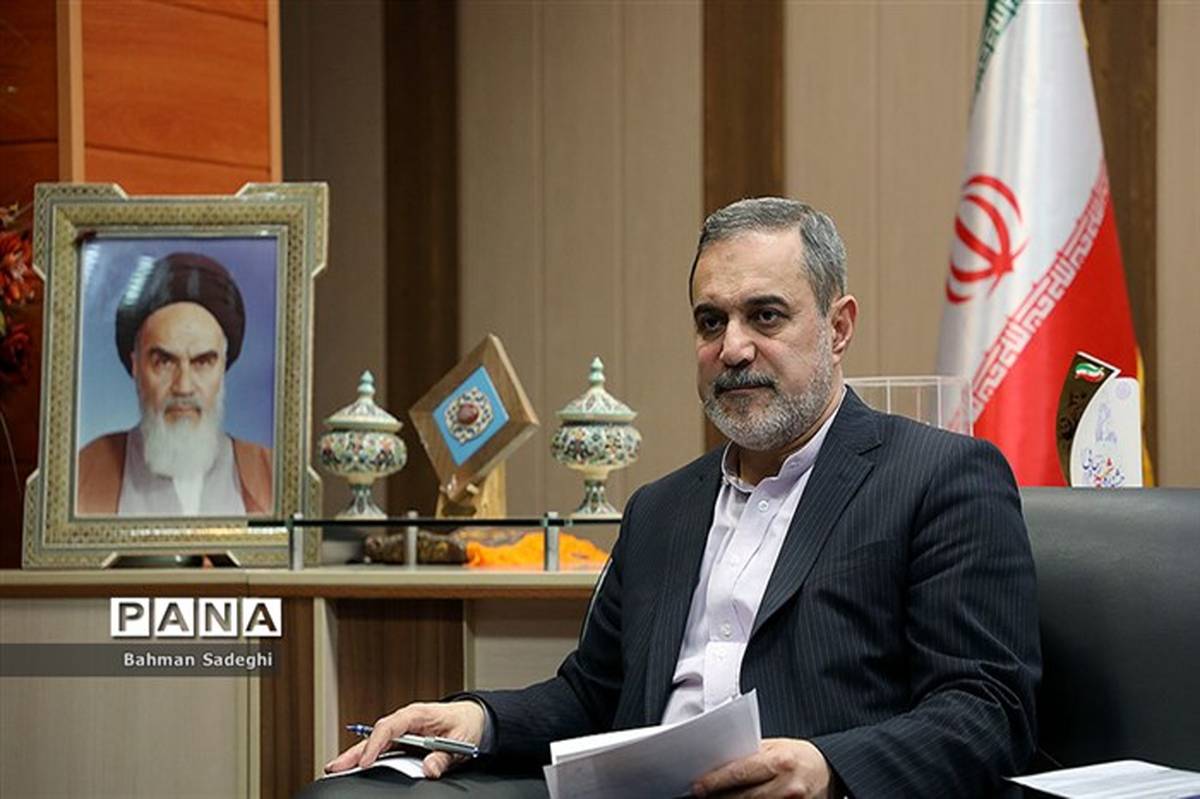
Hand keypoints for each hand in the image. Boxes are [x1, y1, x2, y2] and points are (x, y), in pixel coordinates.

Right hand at [324, 700, 486, 778]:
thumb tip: (429, 768)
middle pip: (376, 736)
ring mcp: (403, 732)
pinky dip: (368, 758)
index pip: (391, 726)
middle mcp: (406, 722)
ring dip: (356, 755)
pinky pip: (383, 750)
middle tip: (335, 766)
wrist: (472, 718)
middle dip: (355, 751)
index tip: (366, 761)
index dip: (376, 743)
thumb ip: (444, 756)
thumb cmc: (465, 723)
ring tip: (336, 769)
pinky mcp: (403, 742)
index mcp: (418, 714)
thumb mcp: (460, 740)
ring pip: (375, 743)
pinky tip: (355, 768)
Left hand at [691, 738, 831, 797]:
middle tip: (702, 795)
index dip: (715, 781)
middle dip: (719, 797)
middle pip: (742, 797)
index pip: (739, 773)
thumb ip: (752, 753)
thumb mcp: (777, 747)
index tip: (698, 786)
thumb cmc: (800, 756)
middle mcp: (786, 786)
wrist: (831, 771)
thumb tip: (721, 761)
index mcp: (780, 761)